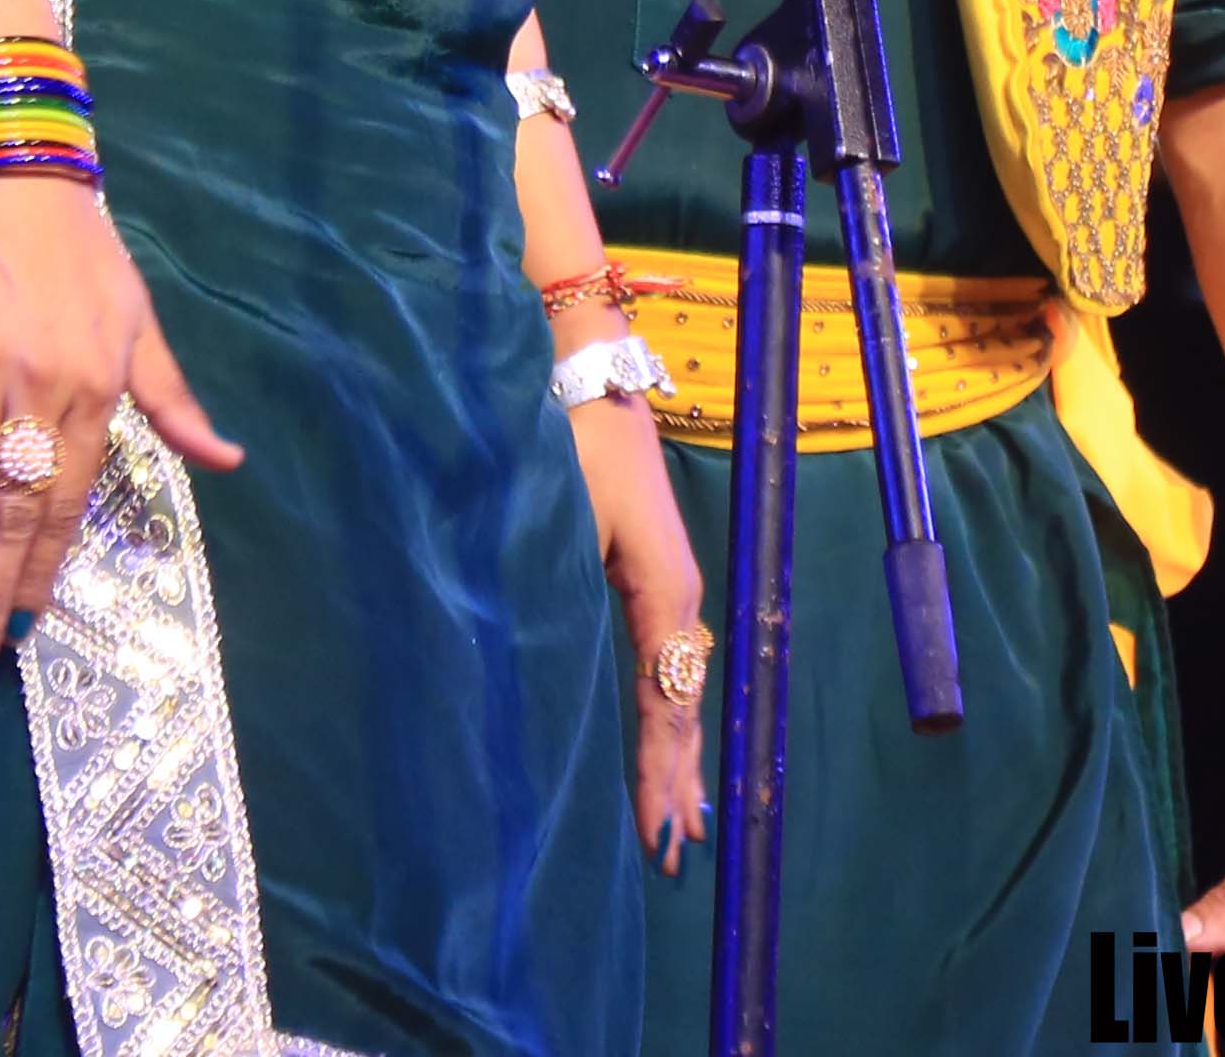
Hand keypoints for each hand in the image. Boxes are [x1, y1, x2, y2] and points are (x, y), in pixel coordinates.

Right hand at [0, 174, 238, 678]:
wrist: (11, 163)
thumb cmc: (80, 248)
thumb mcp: (139, 320)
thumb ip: (172, 399)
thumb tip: (226, 460)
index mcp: (95, 389)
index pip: (71, 500)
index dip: (44, 569)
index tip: (24, 630)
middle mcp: (39, 387)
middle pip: (14, 508)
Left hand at [568, 394, 711, 869]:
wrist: (593, 373)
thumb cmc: (566, 442)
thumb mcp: (558, 518)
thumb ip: (557, 593)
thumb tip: (540, 672)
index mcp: (663, 591)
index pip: (663, 703)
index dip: (658, 772)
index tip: (656, 831)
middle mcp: (679, 596)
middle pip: (683, 705)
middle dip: (678, 780)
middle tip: (673, 852)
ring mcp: (671, 585)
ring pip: (680, 687)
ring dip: (680, 754)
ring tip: (684, 820)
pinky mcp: (653, 573)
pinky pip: (667, 660)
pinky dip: (670, 712)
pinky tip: (669, 741)